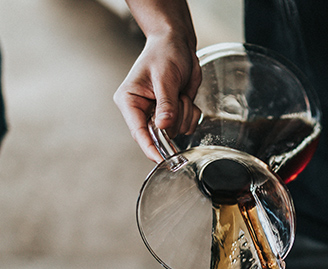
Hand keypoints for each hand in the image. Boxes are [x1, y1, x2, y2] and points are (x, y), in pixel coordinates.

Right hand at [113, 33, 201, 162]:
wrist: (177, 43)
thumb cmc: (165, 53)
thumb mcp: (165, 78)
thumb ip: (166, 104)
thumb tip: (164, 127)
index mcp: (130, 101)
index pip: (138, 132)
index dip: (150, 148)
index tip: (162, 160)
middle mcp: (142, 110)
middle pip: (160, 135)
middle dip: (175, 120)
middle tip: (178, 98)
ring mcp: (158, 113)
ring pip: (177, 130)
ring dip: (185, 114)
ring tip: (180, 93)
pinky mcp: (173, 112)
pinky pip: (187, 124)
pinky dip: (191, 113)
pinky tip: (186, 97)